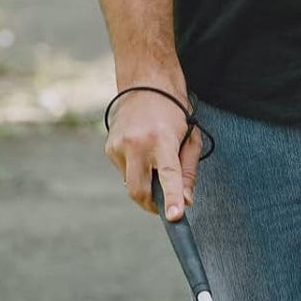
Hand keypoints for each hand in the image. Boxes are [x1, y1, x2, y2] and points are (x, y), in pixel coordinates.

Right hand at [104, 81, 201, 220]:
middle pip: (139, 192)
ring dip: (145, 185)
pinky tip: (142, 155)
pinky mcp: (109, 148)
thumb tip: (186, 202)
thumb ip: (188, 173)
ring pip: (131, 185)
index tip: (174, 217)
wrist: (145, 82)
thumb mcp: (190, 139)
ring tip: (154, 163)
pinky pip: (124, 173)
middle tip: (164, 205)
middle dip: (152, 205)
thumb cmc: (173, 113)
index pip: (168, 176)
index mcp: (162, 140)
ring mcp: (119, 145)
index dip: (172, 199)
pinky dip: (136, 173)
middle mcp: (136, 143)